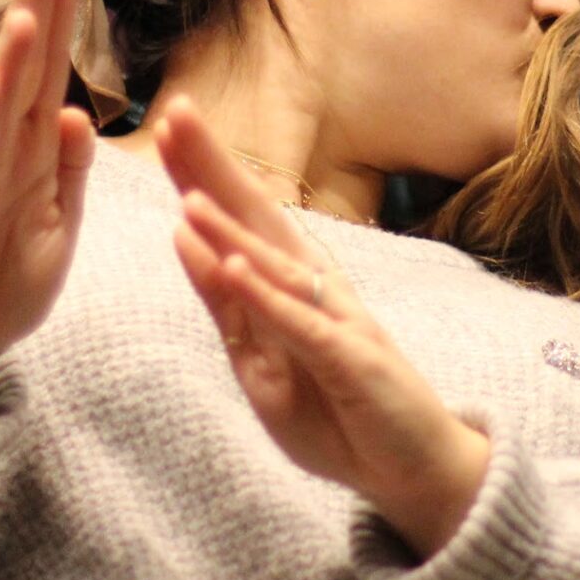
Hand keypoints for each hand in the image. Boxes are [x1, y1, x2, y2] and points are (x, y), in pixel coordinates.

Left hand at [160, 99, 488, 557]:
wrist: (414, 467)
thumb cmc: (339, 413)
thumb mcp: (262, 363)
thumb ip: (227, 306)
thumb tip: (185, 241)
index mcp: (291, 285)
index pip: (240, 219)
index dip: (203, 172)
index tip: (165, 122)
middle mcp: (316, 289)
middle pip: (259, 217)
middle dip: (216, 168)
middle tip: (175, 113)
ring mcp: (336, 321)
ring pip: (276, 266)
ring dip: (232, 229)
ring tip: (187, 194)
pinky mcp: (352, 361)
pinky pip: (302, 325)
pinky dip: (268, 297)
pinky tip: (237, 268)